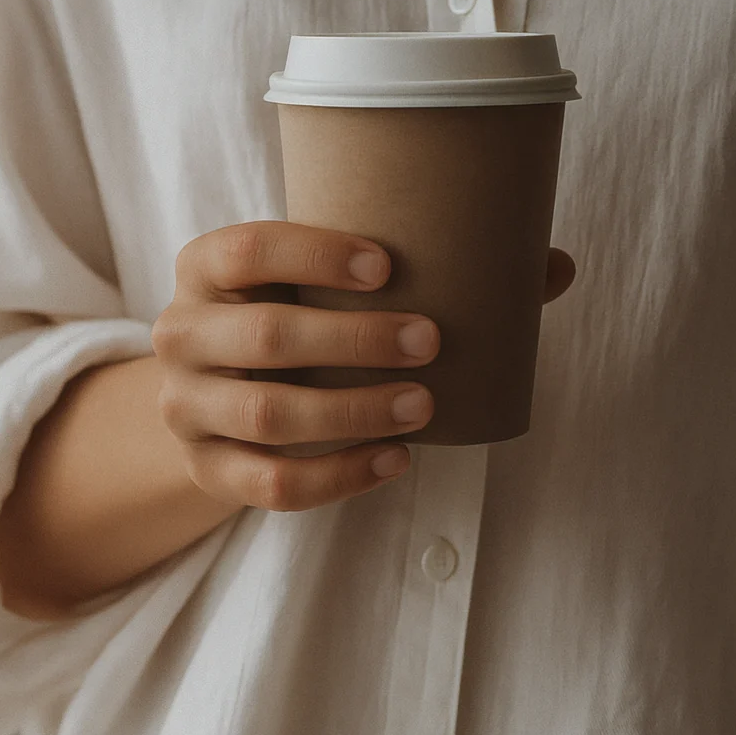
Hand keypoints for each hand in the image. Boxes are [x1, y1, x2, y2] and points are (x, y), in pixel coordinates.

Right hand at [151, 221, 574, 513]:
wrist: (214, 390)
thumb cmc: (293, 314)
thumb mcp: (323, 284)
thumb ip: (420, 263)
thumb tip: (554, 265)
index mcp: (205, 266)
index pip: (248, 250)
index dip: (314, 254)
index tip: (388, 264)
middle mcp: (181, 332)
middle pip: (264, 337)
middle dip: (354, 341)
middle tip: (432, 341)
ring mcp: (185, 407)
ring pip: (268, 416)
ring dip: (354, 412)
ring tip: (425, 406)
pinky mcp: (206, 471)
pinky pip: (272, 484)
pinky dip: (339, 476)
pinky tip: (396, 459)